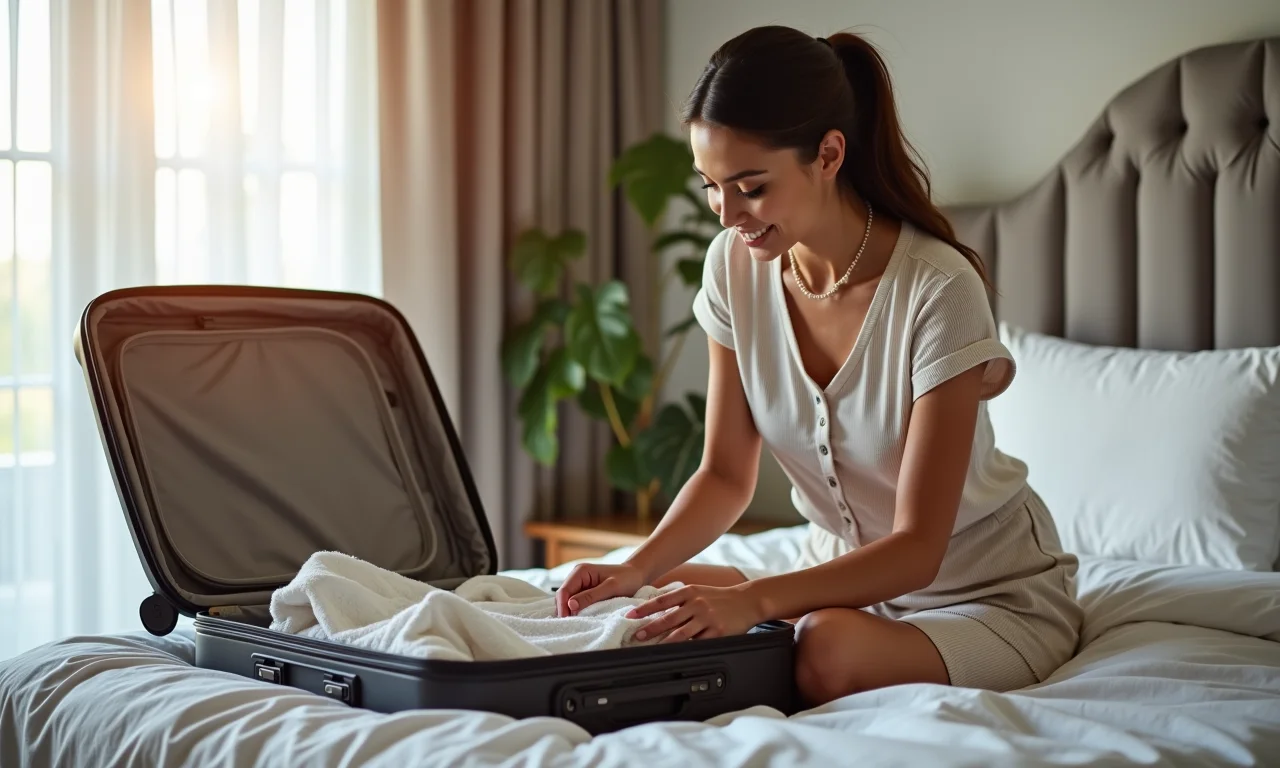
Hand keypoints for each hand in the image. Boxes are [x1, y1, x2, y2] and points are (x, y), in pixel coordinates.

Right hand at [555, 562, 645, 617]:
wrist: (637, 575)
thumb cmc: (627, 578)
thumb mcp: (611, 587)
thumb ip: (591, 596)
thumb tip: (570, 604)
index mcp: (581, 571)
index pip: (564, 590)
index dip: (562, 606)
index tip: (567, 620)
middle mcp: (577, 576)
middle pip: (563, 596)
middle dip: (564, 610)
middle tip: (571, 625)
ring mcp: (580, 585)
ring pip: (568, 601)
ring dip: (570, 612)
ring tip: (575, 624)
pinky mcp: (585, 592)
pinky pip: (576, 603)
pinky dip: (577, 611)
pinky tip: (580, 619)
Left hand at [625, 583, 762, 642]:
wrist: (747, 600)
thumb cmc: (719, 597)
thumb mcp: (698, 591)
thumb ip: (679, 599)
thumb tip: (654, 608)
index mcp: (690, 592)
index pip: (662, 600)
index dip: (644, 609)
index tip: (630, 616)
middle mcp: (697, 604)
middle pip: (669, 618)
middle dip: (650, 628)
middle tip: (636, 636)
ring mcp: (707, 618)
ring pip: (682, 633)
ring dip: (664, 641)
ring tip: (652, 647)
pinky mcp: (718, 632)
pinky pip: (699, 643)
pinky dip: (686, 649)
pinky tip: (677, 653)